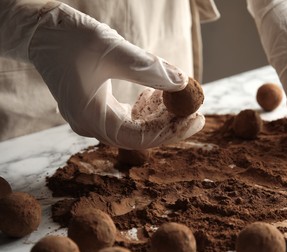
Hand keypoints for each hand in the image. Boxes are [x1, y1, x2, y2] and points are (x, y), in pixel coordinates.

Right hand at [1, 1, 203, 148]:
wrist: (41, 31)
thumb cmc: (69, 38)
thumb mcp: (112, 51)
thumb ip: (148, 69)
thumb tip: (183, 82)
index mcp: (91, 118)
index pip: (140, 137)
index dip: (172, 131)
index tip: (197, 119)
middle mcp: (91, 124)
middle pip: (139, 135)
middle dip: (169, 123)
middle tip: (195, 108)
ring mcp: (93, 117)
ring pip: (134, 126)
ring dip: (158, 114)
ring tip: (176, 95)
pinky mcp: (96, 107)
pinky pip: (127, 116)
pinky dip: (145, 108)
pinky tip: (155, 93)